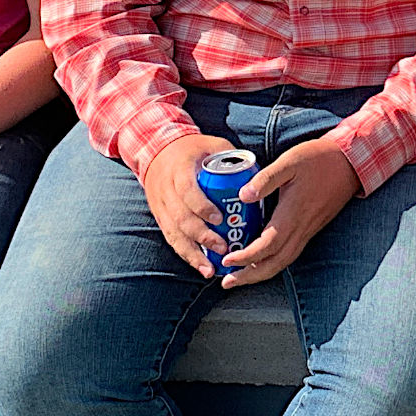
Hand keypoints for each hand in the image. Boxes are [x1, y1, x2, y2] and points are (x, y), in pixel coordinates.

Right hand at [141, 132, 236, 277]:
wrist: (157, 151)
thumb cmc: (193, 148)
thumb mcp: (212, 145)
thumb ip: (233, 158)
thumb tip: (258, 178)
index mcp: (180, 170)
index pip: (188, 191)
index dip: (202, 207)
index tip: (220, 219)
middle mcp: (166, 191)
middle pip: (181, 218)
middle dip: (202, 236)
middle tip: (223, 248)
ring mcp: (161, 207)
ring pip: (174, 234)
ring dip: (193, 254)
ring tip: (211, 270)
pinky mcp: (161, 218)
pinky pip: (171, 239)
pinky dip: (186, 255)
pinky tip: (200, 267)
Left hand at [218, 137, 359, 286]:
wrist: (351, 161)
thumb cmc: (319, 158)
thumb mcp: (290, 161)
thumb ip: (266, 179)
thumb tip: (242, 195)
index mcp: (293, 213)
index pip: (267, 246)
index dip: (246, 257)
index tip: (227, 261)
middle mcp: (301, 227)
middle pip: (275, 263)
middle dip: (250, 276)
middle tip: (227, 281)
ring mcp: (308, 229)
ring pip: (284, 261)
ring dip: (261, 273)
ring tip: (240, 276)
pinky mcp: (311, 227)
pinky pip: (291, 253)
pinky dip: (273, 262)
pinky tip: (262, 259)